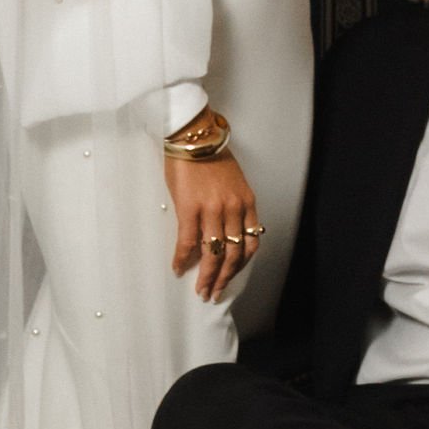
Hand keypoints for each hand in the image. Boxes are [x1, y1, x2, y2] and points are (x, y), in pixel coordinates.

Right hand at [164, 148, 261, 303]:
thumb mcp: (232, 181)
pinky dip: (182, 258)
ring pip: (213, 253)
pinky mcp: (190, 208)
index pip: (251, 244)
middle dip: (223, 278)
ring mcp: (212, 210)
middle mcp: (233, 209)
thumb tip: (225, 229)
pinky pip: (188, 242)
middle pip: (233, 255)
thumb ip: (233, 205)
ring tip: (199, 289)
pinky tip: (178, 268)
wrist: (193, 135)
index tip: (230, 276)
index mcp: (247, 203)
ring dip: (206, 276)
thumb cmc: (210, 156)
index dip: (241, 265)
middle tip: (213, 293)